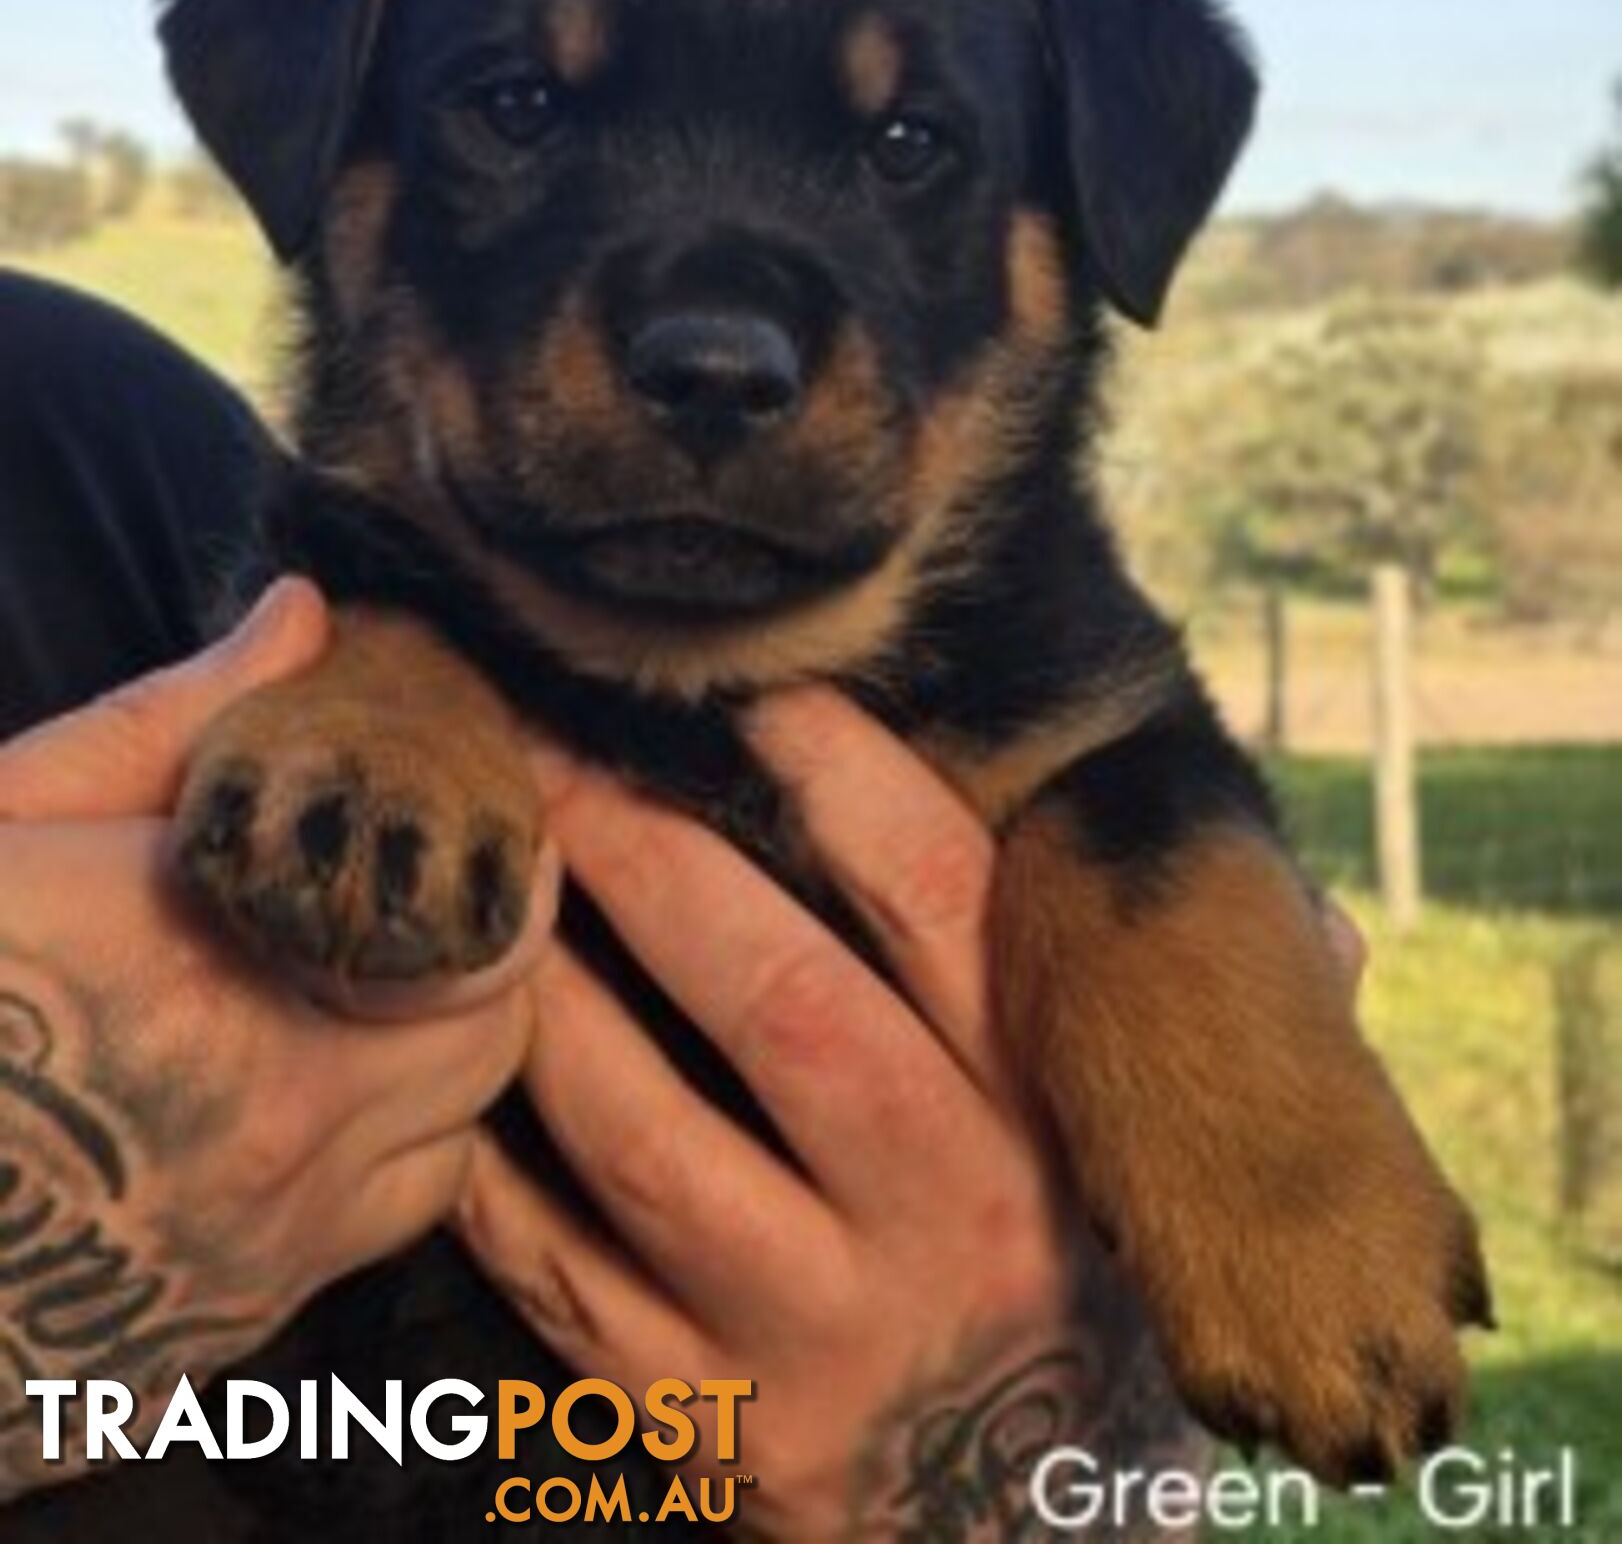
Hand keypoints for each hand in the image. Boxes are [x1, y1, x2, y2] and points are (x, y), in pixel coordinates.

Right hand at [0, 581, 555, 1501]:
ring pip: (450, 1150)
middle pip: (492, 1040)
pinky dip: (365, 1176)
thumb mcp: (2, 821)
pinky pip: (362, 1245)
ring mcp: (252, 1243)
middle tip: (428, 905)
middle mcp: (273, 1117)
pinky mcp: (213, 1333)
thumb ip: (167, 723)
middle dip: (478, 963)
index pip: (481, 928)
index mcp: (223, 964)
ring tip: (364, 1008)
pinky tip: (291, 1117)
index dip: (502, 867)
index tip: (493, 818)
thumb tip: (305, 616)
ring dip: (433, 1075)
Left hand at [457, 690, 1215, 1540]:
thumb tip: (1319, 925)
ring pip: (640, 1130)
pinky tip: (463, 1065)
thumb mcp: (1156, 1180)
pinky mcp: (709, 1435)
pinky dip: (496, 1160)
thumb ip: (1219, 1043)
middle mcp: (948, 1225)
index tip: (759, 691)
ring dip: (549, 988)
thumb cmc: (1073, 1298)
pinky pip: (560, 1275)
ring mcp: (818, 1340)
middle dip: (648, 856)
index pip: (952, 911)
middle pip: (776, 998)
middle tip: (551, 753)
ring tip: (493, 882)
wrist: (1019, 1543)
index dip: (850, 779)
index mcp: (1052, 1129)